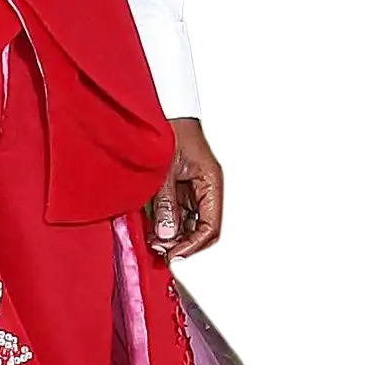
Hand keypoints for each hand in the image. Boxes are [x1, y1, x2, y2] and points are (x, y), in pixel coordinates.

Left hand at [147, 117, 224, 264]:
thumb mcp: (165, 170)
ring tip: (153, 241)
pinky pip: (178, 213)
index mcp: (211, 184)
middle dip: (182, 243)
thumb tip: (166, 236)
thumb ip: (165, 204)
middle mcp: (206, 190)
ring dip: (173, 235)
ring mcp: (193, 190)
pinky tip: (152, 229)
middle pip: (201, 229)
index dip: (193, 245)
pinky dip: (167, 223)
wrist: (164, 110)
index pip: (210, 227)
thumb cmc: (170, 131)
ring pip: (189, 223)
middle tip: (158, 250)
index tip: (172, 255)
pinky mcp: (180, 188)